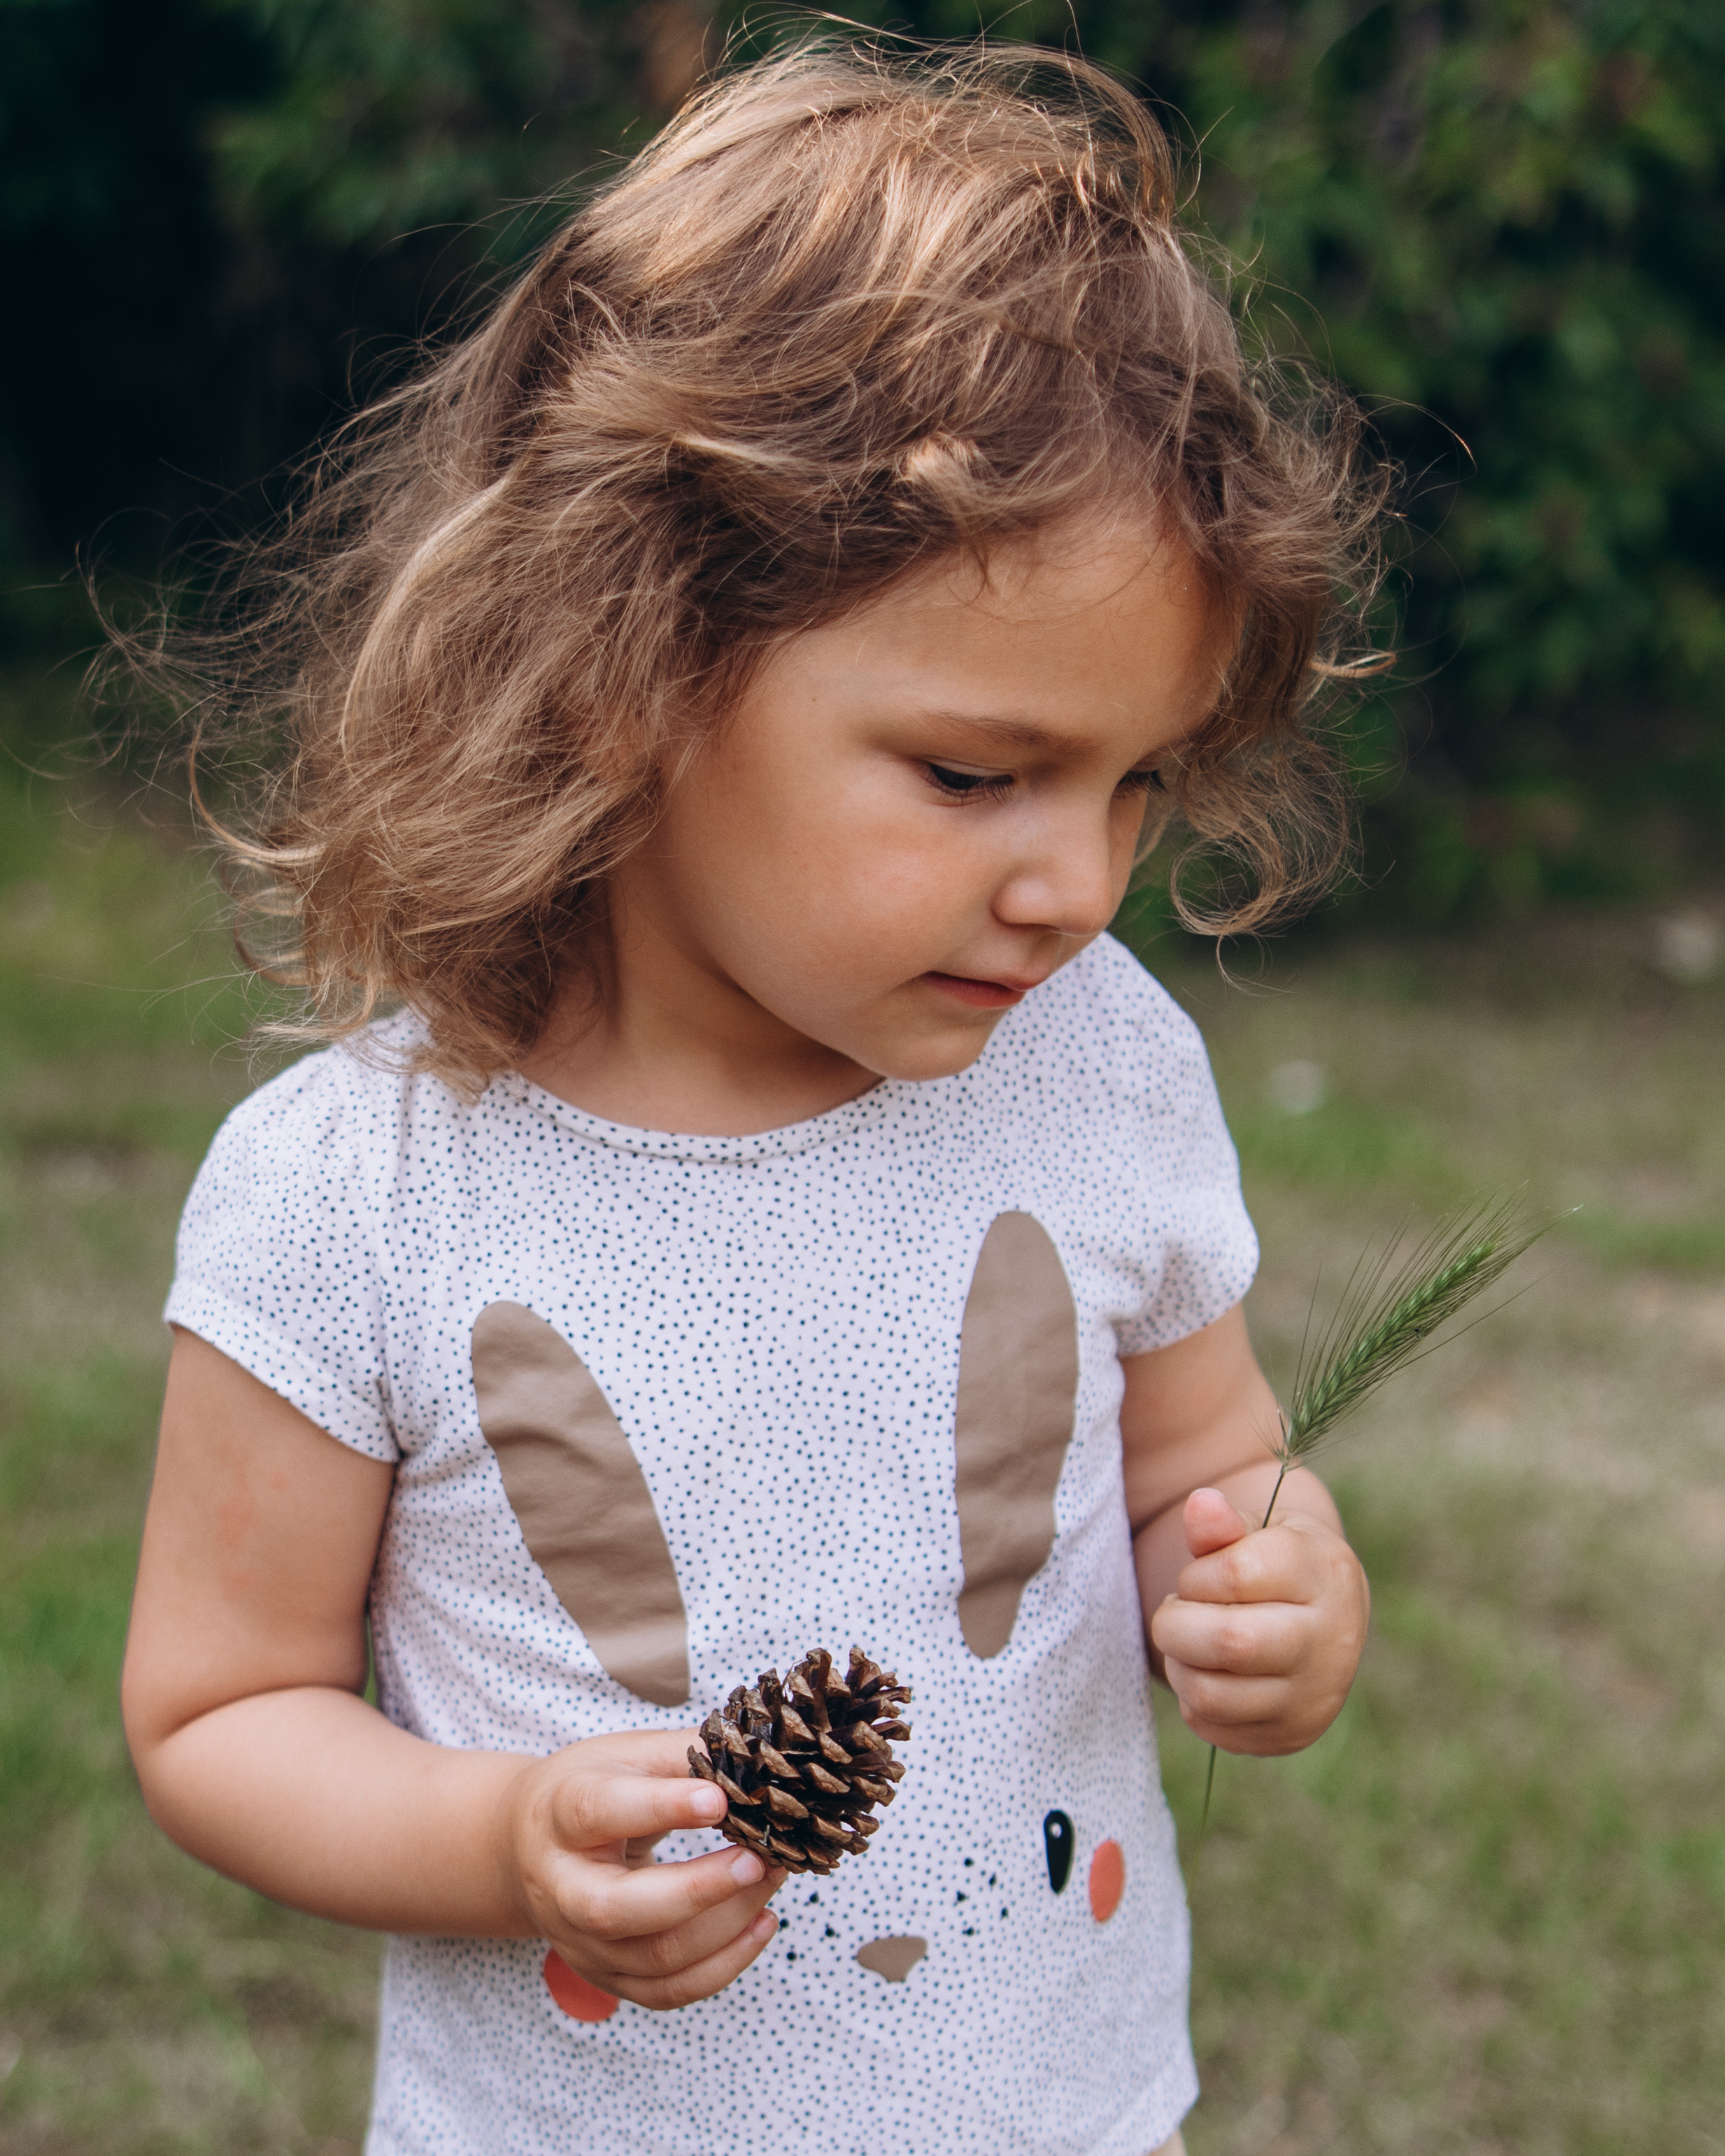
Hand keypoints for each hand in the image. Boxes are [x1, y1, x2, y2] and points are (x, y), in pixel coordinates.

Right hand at [499, 1730, 783, 2008]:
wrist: (530, 1845)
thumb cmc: (588, 1789)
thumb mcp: (624, 1755)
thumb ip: (684, 1754)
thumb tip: (757, 1755)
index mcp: (559, 1816)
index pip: (600, 1812)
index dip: (661, 1806)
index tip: (720, 1798)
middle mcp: (561, 1889)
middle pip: (619, 1908)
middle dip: (699, 1888)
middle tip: (758, 1858)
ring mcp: (580, 1942)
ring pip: (655, 1957)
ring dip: (728, 1923)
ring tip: (771, 1877)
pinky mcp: (606, 1975)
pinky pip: (668, 1991)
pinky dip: (724, 1964)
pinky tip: (761, 1923)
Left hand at [1149, 1486, 1368, 1756]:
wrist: (1326, 1621)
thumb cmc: (1279, 1566)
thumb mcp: (1261, 1531)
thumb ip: (1225, 1524)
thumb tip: (1200, 1503)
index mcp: (1325, 1573)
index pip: (1237, 1575)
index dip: (1197, 1576)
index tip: (1197, 1575)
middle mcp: (1331, 1639)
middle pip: (1229, 1643)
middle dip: (1175, 1625)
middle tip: (1176, 1610)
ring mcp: (1314, 1696)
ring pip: (1212, 1694)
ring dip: (1179, 1663)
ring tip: (1190, 1641)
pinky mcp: (1292, 1735)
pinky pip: (1212, 1726)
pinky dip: (1192, 1698)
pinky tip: (1209, 1671)